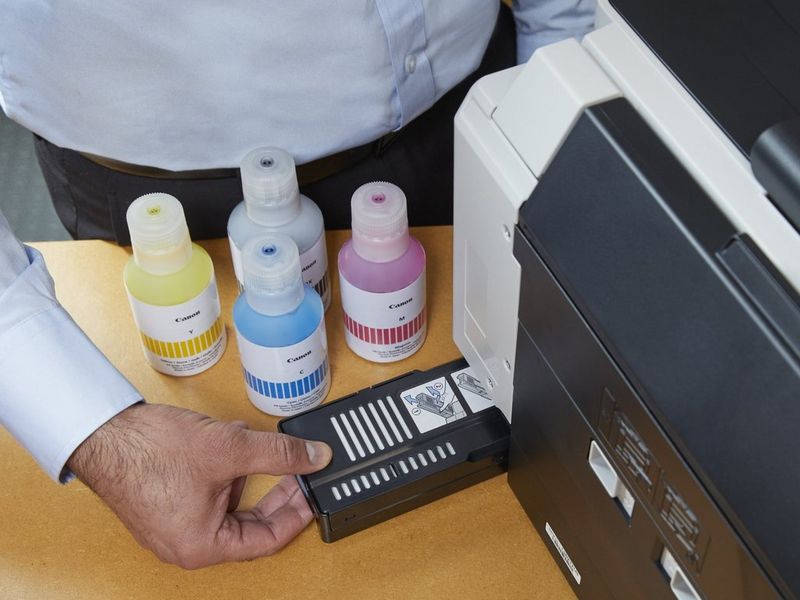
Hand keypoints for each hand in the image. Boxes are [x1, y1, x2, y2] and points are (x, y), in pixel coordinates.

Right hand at [67, 403, 331, 568]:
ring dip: (250, 477)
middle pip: (251, 525)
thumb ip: (280, 455)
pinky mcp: (166, 504)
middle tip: (299, 472)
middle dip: (276, 493)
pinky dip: (227, 472)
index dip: (297, 512)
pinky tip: (236, 444)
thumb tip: (315, 457)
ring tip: (267, 451)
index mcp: (203, 546)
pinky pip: (209, 495)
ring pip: (230, 506)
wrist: (102, 432)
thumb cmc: (150, 452)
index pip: (268, 539)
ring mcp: (174, 525)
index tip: (312, 492)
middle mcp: (187, 543)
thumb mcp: (231, 449)